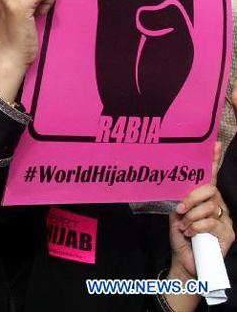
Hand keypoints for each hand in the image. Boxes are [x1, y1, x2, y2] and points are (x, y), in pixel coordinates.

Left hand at [168, 142, 233, 279]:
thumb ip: (180, 199)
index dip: (212, 160)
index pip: (210, 176)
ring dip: (191, 217)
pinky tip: (190, 233)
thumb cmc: (181, 235)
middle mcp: (217, 205)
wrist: (185, 260)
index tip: (214, 144)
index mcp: (205, 197)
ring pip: (209, 207)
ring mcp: (224, 219)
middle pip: (209, 190)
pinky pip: (211, 223)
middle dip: (192, 198)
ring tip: (184, 227)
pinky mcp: (228, 234)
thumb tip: (179, 191)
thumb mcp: (176, 214)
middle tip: (180, 209)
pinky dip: (196, 227)